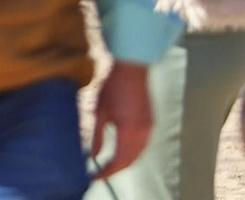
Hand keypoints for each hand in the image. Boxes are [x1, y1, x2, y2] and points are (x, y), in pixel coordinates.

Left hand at [91, 61, 151, 178]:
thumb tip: (93, 155)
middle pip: (131, 161)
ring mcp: (149, 128)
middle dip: (116, 170)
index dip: (107, 172)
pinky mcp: (151, 123)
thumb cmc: (113, 85)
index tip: (94, 176)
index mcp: (130, 131)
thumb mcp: (99, 111)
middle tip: (100, 173)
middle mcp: (143, 133)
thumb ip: (97, 136)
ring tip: (109, 165)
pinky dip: (132, 153)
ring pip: (138, 155)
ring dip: (125, 162)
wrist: (132, 67)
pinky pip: (143, 146)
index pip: (119, 161)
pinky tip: (122, 152)